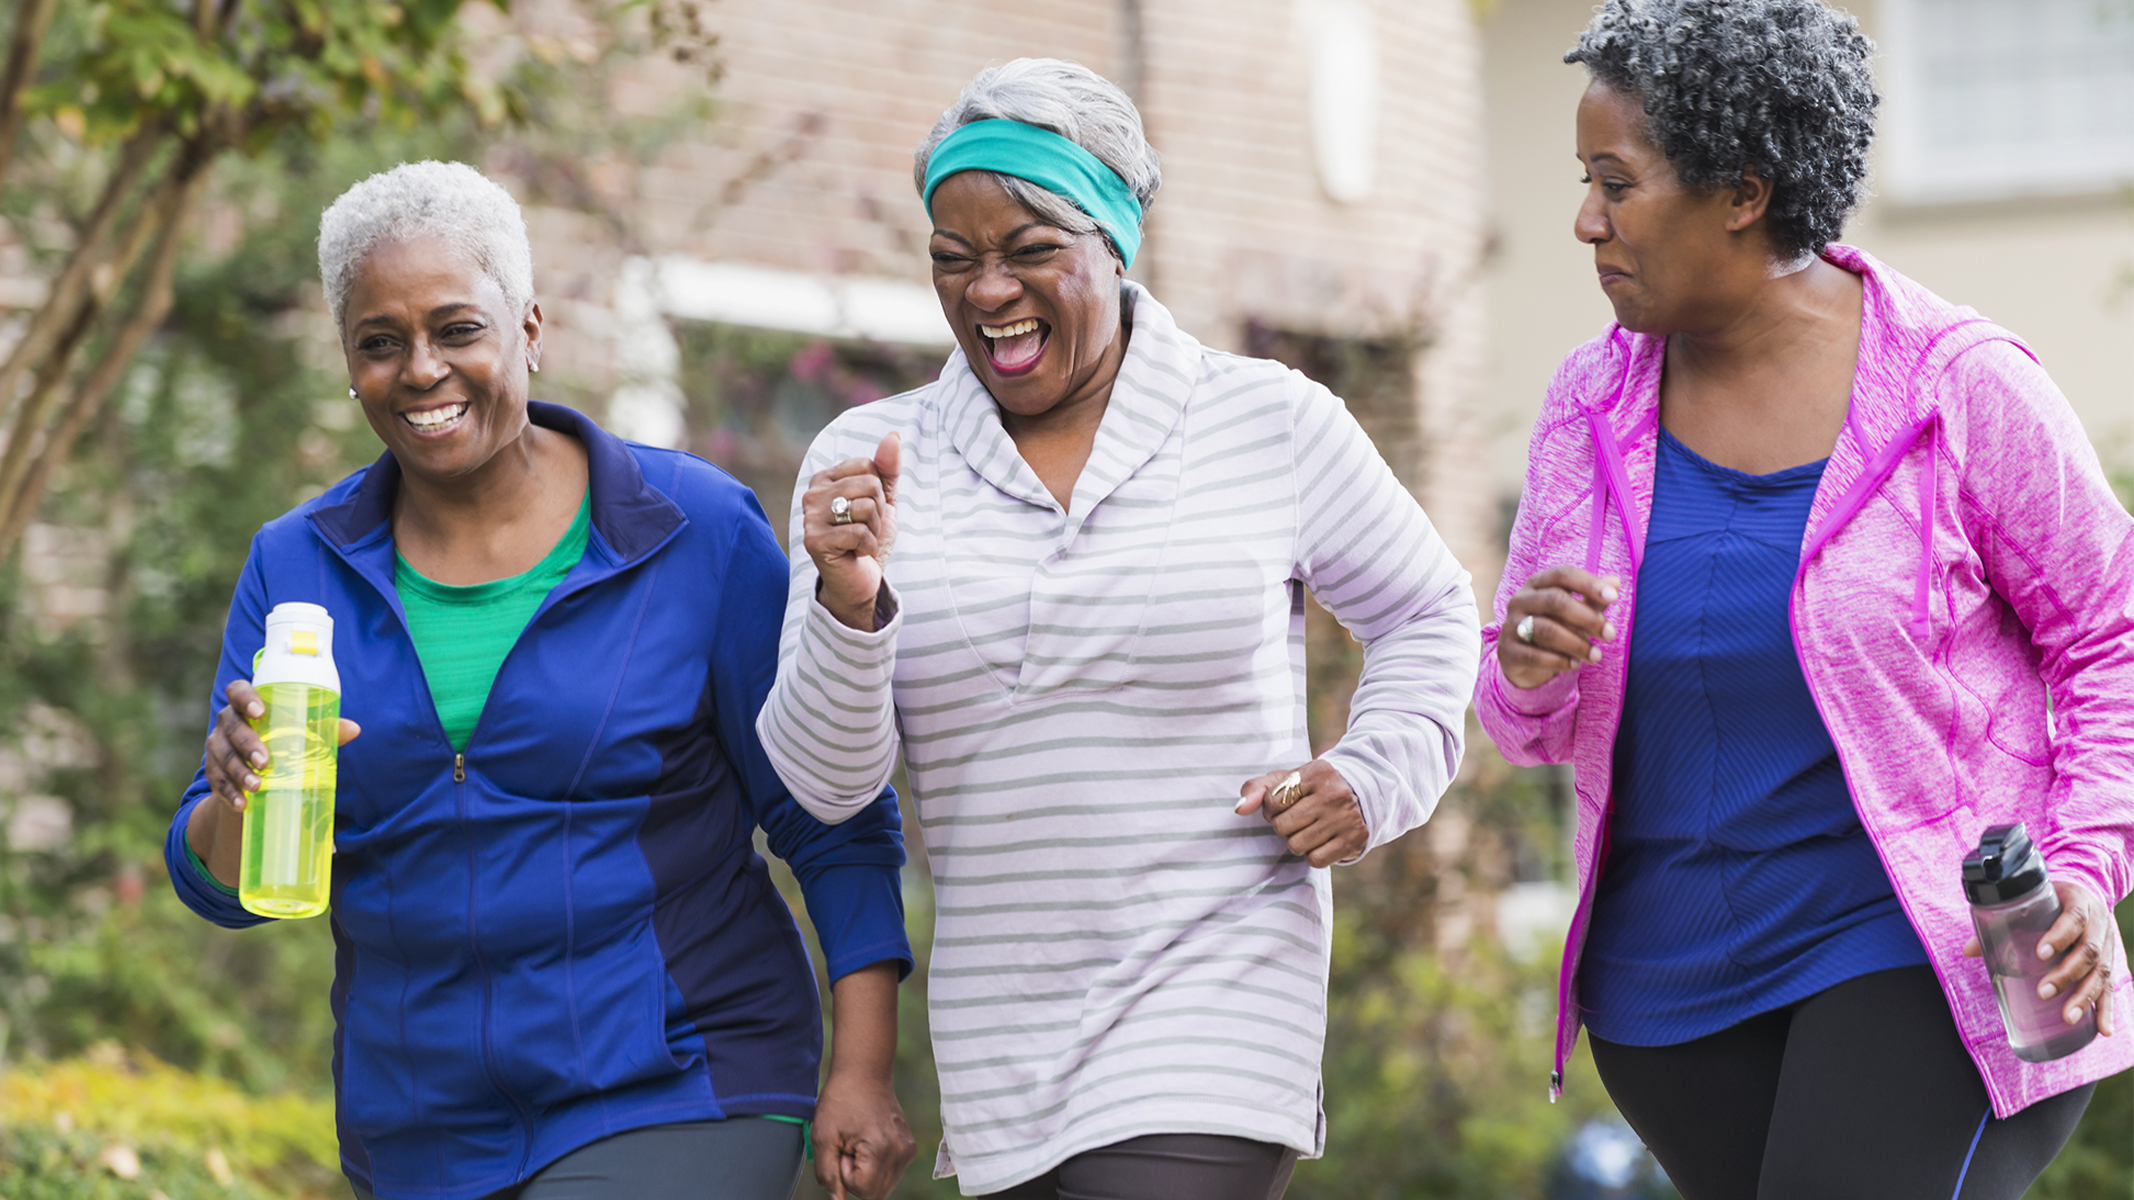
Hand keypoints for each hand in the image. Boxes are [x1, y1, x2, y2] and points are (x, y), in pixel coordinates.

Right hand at [188, 678, 359, 886]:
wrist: (258, 772)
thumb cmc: (284, 742)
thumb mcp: (302, 734)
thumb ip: (325, 730)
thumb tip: (354, 729)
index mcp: (248, 705)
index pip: (237, 690)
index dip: (245, 698)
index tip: (260, 712)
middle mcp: (228, 721)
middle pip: (230, 726)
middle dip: (246, 743)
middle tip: (264, 761)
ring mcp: (217, 745)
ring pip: (221, 755)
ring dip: (237, 772)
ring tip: (256, 787)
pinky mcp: (213, 770)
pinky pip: (216, 780)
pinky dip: (229, 793)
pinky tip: (242, 804)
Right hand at [803, 432, 900, 631]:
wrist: (860, 579)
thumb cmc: (868, 537)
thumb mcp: (883, 500)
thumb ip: (887, 468)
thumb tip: (893, 435)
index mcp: (825, 478)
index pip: (868, 465)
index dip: (878, 491)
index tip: (866, 511)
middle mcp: (812, 494)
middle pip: (869, 484)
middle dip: (878, 511)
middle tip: (864, 529)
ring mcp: (810, 517)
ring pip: (865, 507)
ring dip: (873, 530)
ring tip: (859, 541)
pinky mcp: (814, 541)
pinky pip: (859, 533)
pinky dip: (868, 547)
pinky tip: (856, 554)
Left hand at [812, 1068, 915, 1199]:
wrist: (864, 1072)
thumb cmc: (841, 1100)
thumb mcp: (823, 1136)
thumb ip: (828, 1174)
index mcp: (881, 1149)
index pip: (864, 1192)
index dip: (846, 1176)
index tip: (843, 1150)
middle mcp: (900, 1152)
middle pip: (876, 1193)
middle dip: (857, 1178)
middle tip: (849, 1147)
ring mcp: (907, 1149)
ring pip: (884, 1186)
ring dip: (867, 1173)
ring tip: (858, 1143)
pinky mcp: (909, 1146)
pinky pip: (891, 1172)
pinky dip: (876, 1165)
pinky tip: (868, 1141)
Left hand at [1236, 759, 1365, 866]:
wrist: (1361, 796)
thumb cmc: (1313, 789)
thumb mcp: (1287, 780)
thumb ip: (1257, 789)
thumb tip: (1239, 809)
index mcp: (1317, 772)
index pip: (1272, 801)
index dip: (1271, 808)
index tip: (1284, 805)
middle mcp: (1335, 794)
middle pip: (1281, 826)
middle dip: (1284, 826)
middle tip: (1298, 818)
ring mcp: (1346, 818)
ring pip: (1296, 846)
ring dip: (1297, 841)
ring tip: (1310, 829)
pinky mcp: (1354, 840)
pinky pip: (1315, 860)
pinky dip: (1313, 855)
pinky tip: (1321, 841)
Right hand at [1498, 566, 1619, 689]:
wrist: (1520, 659)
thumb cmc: (1553, 626)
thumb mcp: (1573, 613)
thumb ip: (1592, 600)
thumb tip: (1616, 582)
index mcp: (1537, 584)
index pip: (1563, 575)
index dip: (1589, 583)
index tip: (1614, 597)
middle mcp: (1520, 600)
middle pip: (1555, 600)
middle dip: (1587, 617)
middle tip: (1610, 634)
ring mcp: (1511, 625)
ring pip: (1546, 630)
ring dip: (1576, 644)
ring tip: (1596, 656)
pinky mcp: (1508, 651)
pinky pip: (1534, 655)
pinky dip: (1558, 661)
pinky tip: (1574, 666)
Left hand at [1963, 880, 2119, 1036]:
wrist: (2084, 896)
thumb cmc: (2050, 903)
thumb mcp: (2030, 905)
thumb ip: (2000, 924)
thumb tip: (1967, 951)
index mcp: (2078, 903)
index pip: (2073, 918)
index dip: (2059, 936)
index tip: (2040, 953)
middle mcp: (2099, 924)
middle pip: (2089, 951)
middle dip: (2067, 974)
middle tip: (2043, 992)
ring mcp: (2108, 945)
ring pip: (2102, 972)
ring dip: (2085, 997)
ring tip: (2067, 1017)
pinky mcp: (2111, 963)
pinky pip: (2111, 988)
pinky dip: (2107, 1010)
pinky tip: (2104, 1030)